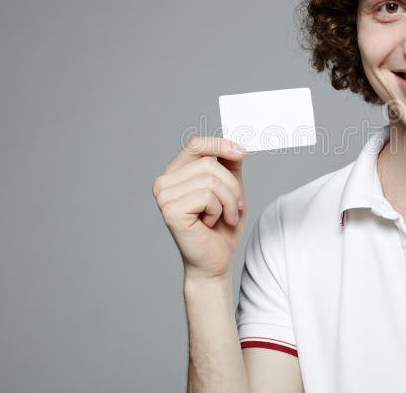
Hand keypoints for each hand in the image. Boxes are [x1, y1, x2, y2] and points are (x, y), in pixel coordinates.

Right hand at [152, 136, 247, 280]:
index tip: (242, 152)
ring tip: (224, 217)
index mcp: (175, 173)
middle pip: (209, 163)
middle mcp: (164, 182)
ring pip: (210, 179)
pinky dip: (220, 211)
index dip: (220, 144)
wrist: (215, 261)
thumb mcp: (230, 190)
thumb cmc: (221, 228)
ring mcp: (164, 196)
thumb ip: (229, 166)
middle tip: (235, 206)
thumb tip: (235, 145)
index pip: (196, 144)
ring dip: (228, 201)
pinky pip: (207, 196)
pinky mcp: (170, 210)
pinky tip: (210, 224)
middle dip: (231, 185)